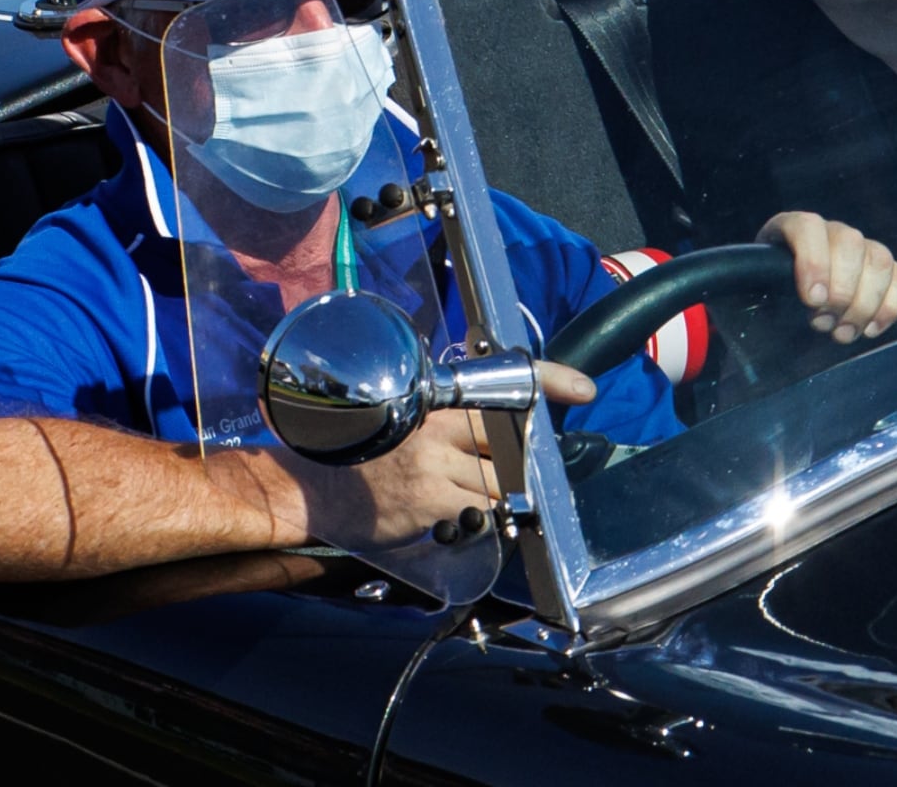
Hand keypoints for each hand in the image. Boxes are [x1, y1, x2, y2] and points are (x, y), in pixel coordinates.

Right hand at [298, 360, 594, 552]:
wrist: (312, 488)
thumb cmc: (366, 454)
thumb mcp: (410, 420)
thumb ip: (455, 421)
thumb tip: (506, 431)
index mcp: (437, 398)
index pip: (505, 379)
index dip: (551, 378)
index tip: (584, 389)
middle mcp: (441, 426)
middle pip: (511, 441)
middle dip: (524, 459)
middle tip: (523, 468)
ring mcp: (437, 465)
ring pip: (500, 482)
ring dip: (498, 494)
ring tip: (469, 495)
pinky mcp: (430, 502)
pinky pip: (477, 512)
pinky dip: (476, 518)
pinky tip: (454, 517)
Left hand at [760, 211, 896, 343]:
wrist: (776, 318)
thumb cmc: (759, 308)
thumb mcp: (745, 300)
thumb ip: (751, 298)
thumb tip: (759, 314)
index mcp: (790, 230)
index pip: (807, 227)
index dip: (813, 260)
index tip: (812, 299)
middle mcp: (829, 233)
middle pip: (850, 243)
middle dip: (841, 290)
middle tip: (824, 324)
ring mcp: (860, 249)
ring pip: (879, 259)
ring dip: (865, 302)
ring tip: (842, 333)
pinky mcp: (881, 271)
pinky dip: (891, 305)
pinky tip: (870, 329)